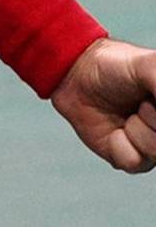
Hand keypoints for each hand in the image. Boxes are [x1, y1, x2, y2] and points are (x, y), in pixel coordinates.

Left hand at [49, 38, 155, 172]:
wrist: (77, 75)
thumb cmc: (116, 66)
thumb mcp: (149, 65)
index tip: (148, 99)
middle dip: (152, 118)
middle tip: (141, 104)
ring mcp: (153, 146)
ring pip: (154, 151)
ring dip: (136, 129)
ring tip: (130, 113)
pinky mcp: (131, 159)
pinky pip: (132, 161)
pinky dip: (119, 144)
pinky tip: (115, 129)